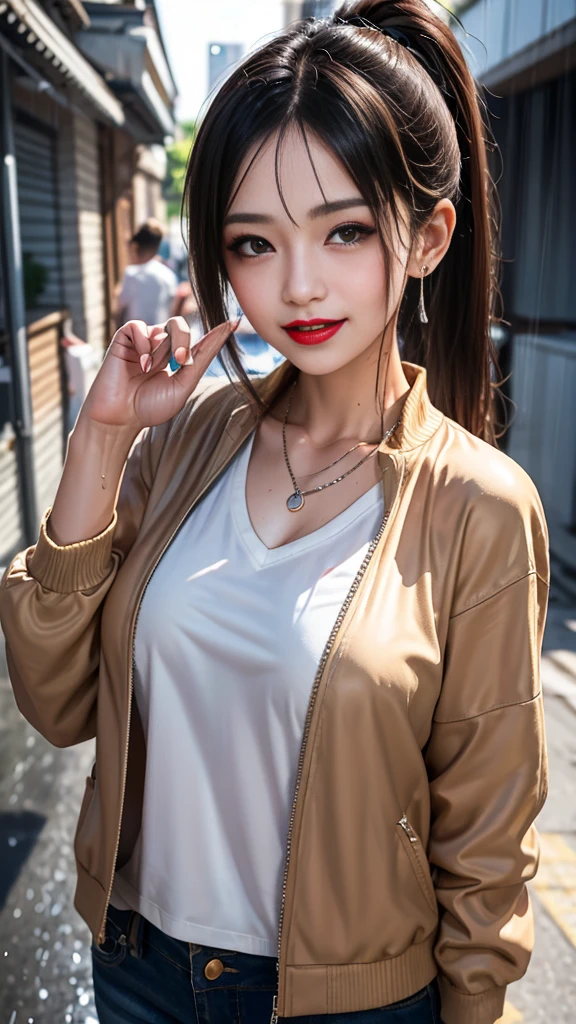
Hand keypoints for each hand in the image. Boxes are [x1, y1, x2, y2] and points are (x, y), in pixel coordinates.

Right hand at [80, 316, 237, 433]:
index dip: (216, 333)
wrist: (120, 418)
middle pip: (181, 326)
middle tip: (178, 361)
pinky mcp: (123, 339)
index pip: (199, 341)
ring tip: (149, 370)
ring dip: (160, 350)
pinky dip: (143, 344)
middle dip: (182, 341)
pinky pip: (138, 326)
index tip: (234, 323)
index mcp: (177, 360)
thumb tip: (225, 331)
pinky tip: (140, 364)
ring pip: (162, 327)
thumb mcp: (183, 385)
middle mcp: (161, 348)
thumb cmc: (150, 407)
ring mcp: (143, 342)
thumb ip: (201, 359)